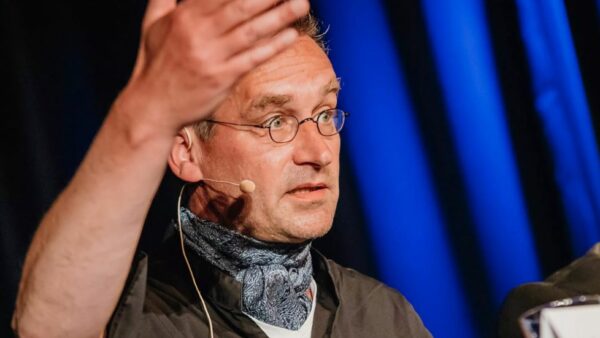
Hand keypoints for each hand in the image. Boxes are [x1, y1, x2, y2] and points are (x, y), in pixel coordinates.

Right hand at [119, 0, 309, 134]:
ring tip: (302, 4)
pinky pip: (253, 58)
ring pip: (252, 31)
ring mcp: (212, 56)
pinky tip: (292, 35)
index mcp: (184, 15)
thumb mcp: (153, 24)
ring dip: (280, 16)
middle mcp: (199, 32)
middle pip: (241, 6)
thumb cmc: (156, 63)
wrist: (152, 106)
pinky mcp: (222, 78)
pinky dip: (273, 46)